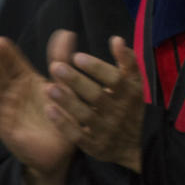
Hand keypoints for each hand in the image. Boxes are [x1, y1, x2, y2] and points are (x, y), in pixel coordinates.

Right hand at [0, 35, 75, 184]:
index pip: (14, 65)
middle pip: (1, 75)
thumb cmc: (62, 117)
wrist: (62, 152)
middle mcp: (15, 95)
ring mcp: (9, 111)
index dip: (6, 53)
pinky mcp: (7, 128)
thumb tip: (66, 32)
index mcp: (28, 83)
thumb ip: (62, 60)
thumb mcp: (63, 84)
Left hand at [45, 35, 144, 172]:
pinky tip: (50, 110)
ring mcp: (107, 130)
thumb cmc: (130, 106)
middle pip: (97, 95)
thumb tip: (116, 39)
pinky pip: (77, 135)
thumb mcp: (135, 84)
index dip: (96, 67)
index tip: (77, 56)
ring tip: (49, 87)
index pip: (114, 79)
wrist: (136, 145)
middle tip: (56, 66)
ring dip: (67, 101)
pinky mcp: (95, 146)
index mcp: (131, 93)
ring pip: (85, 115)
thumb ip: (127, 61)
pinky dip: (63, 123)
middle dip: (76, 81)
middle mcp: (119, 112)